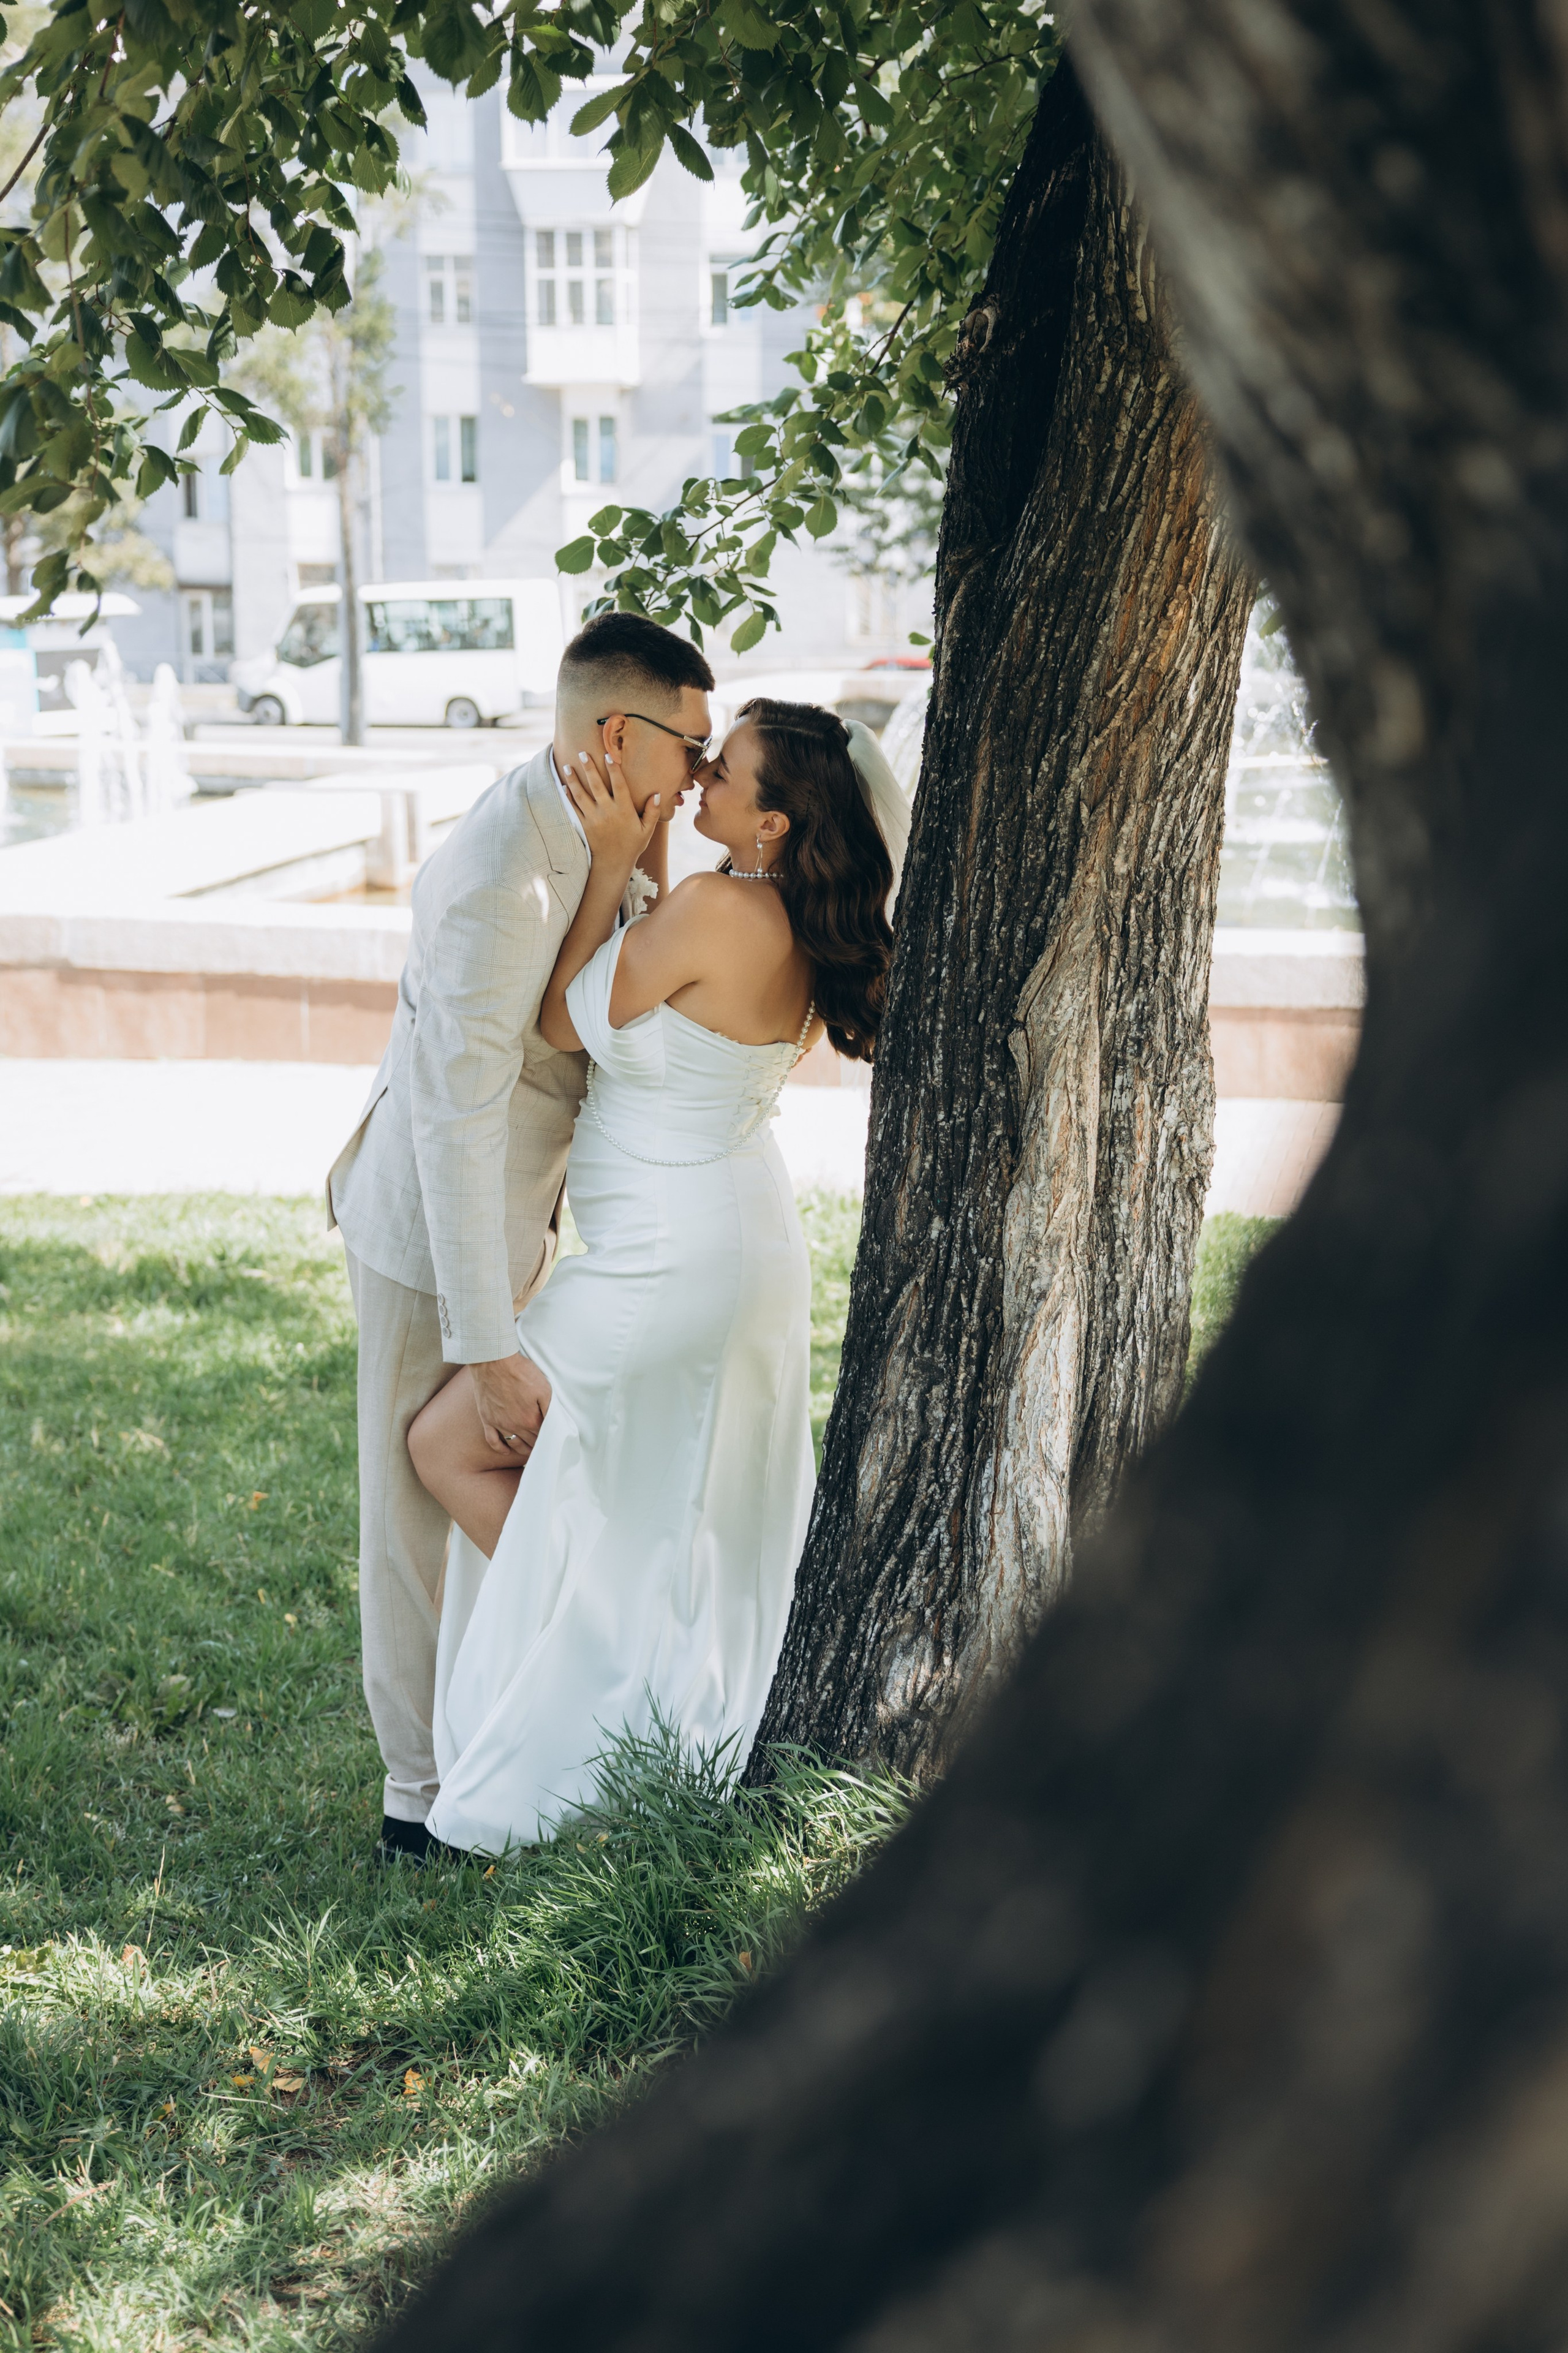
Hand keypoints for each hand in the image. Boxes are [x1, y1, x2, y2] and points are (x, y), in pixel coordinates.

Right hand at [469, 1353, 551, 1461]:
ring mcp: (499, 1423)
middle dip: (539, 1445)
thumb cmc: (521, 1372)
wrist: (494, 1362)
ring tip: (531, 1451)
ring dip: (523, 1449)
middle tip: (545, 1447)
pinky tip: (506, 1451)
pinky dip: (500, 1448)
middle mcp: (514, 1425)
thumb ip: (550, 1408)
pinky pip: (492, 1440)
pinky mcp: (487, 1418)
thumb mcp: (544, 1388)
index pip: (543, 1436)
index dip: (549, 1439)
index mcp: (530, 1419)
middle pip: (530, 1442)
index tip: (554, 1441)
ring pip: (513, 1443)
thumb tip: (556, 1424)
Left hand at [561, 744, 661, 873]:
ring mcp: (593, 818)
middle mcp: (607, 812)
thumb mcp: (647, 830)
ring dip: (573, 779)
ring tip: (566, 765)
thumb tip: (657, 794)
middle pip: (596, 785)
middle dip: (589, 768)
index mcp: (624, 810)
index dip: (614, 770)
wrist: (613, 864)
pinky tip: (563, 785)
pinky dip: (568, 796)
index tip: (608, 756)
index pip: (618, 785)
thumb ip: (653, 812)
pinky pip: (574, 808)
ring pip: (581, 795)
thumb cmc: (632, 845)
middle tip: (582, 753)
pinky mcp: (584, 825)